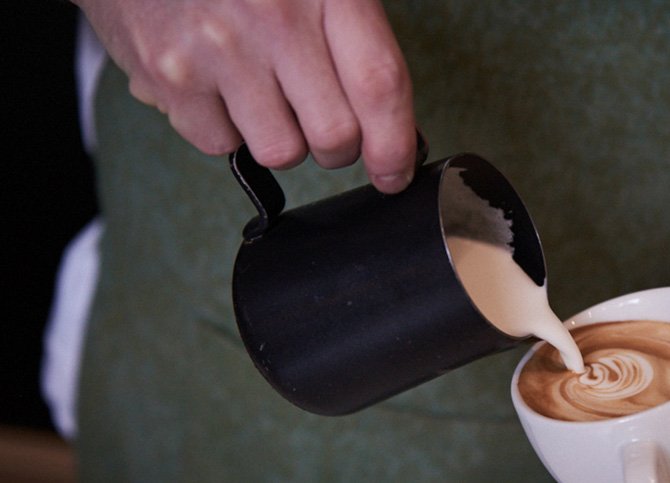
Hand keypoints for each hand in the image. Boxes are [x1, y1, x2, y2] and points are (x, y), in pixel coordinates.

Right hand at [75, 0, 418, 191]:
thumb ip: (357, 36)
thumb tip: (394, 126)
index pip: (378, 85)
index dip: (394, 144)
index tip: (395, 172)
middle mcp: (275, 18)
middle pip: (334, 136)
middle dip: (338, 146)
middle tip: (325, 121)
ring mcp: (218, 49)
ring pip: (281, 151)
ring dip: (282, 137)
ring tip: (262, 88)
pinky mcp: (169, 75)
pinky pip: (220, 144)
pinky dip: (225, 127)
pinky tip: (219, 83)